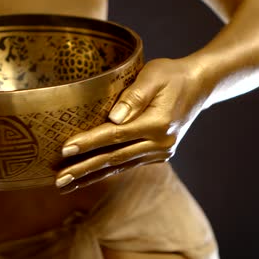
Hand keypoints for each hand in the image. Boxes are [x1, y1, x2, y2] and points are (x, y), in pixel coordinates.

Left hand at [55, 58, 208, 192]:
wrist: (199, 86)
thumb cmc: (172, 75)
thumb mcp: (153, 76)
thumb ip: (133, 96)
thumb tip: (113, 118)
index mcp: (159, 124)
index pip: (116, 136)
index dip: (89, 143)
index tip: (65, 149)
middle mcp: (161, 144)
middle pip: (115, 158)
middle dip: (84, 170)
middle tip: (59, 180)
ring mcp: (161, 152)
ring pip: (120, 166)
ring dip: (92, 175)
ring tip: (66, 183)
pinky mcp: (159, 154)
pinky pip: (128, 163)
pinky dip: (107, 169)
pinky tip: (89, 175)